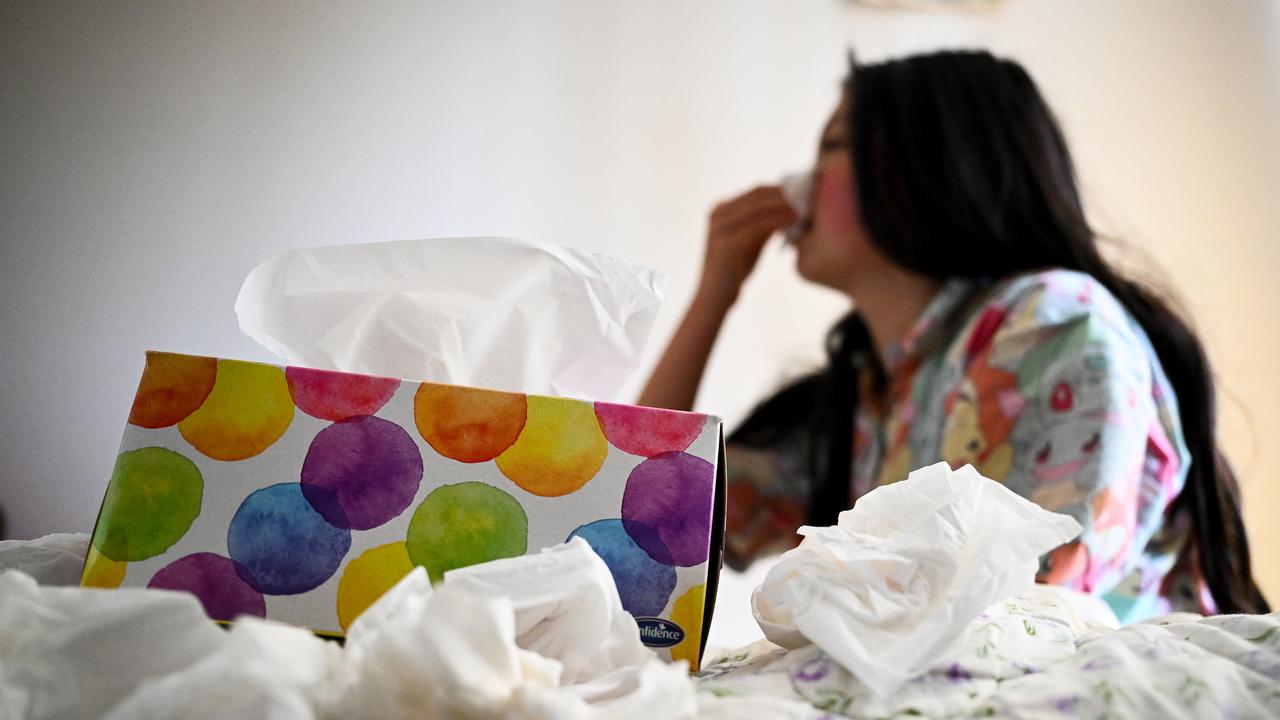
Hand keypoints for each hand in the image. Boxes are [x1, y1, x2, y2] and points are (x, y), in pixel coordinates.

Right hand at [698, 185, 797, 306]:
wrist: (714, 298)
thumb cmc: (734, 270)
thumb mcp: (751, 242)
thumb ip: (764, 225)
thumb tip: (790, 208)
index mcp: (721, 210)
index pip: (756, 191)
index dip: (781, 190)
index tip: (804, 193)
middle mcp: (718, 214)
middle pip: (758, 195)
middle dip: (785, 195)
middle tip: (808, 198)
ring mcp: (720, 227)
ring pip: (760, 207)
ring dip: (784, 206)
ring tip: (804, 210)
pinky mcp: (726, 242)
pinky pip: (758, 226)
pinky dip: (778, 221)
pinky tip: (794, 221)